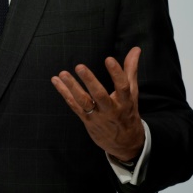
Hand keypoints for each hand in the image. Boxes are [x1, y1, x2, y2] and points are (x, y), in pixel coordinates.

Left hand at [51, 47, 144, 161]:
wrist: (125, 144)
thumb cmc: (128, 112)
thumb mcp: (132, 93)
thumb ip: (131, 70)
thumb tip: (135, 49)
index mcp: (125, 102)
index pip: (122, 87)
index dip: (116, 73)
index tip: (109, 59)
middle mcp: (111, 110)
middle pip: (100, 96)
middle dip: (90, 81)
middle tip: (80, 66)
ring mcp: (98, 116)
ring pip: (84, 102)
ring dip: (72, 88)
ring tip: (62, 73)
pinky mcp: (87, 120)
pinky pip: (74, 106)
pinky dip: (64, 93)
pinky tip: (56, 81)